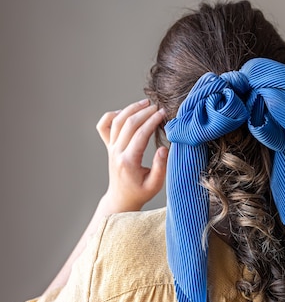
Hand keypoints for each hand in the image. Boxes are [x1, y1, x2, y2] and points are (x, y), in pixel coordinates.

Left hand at [96, 98, 167, 213]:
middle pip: (128, 124)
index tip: (163, 113)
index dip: (152, 121)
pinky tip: (126, 112)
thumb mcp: (155, 185)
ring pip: (117, 121)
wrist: (122, 198)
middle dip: (144, 112)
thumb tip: (164, 148)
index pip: (140, 135)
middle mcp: (117, 152)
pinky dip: (113, 115)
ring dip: (131, 109)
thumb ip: (160, 167)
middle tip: (158, 107)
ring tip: (146, 103)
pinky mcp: (109, 146)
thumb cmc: (140, 192)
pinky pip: (104, 125)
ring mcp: (111, 148)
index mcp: (128, 161)